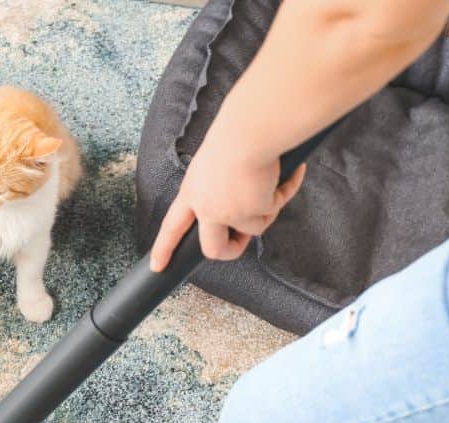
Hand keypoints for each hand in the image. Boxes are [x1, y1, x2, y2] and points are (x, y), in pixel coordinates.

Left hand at [149, 134, 306, 271]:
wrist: (250, 130)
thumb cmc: (235, 133)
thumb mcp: (215, 162)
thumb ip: (220, 184)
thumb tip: (245, 198)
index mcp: (191, 192)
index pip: (172, 225)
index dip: (163, 248)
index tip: (156, 266)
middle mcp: (207, 208)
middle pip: (212, 248)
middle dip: (230, 250)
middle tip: (242, 242)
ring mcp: (230, 213)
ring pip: (253, 229)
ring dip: (267, 209)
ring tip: (273, 182)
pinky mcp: (254, 212)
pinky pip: (275, 208)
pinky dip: (285, 192)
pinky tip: (292, 173)